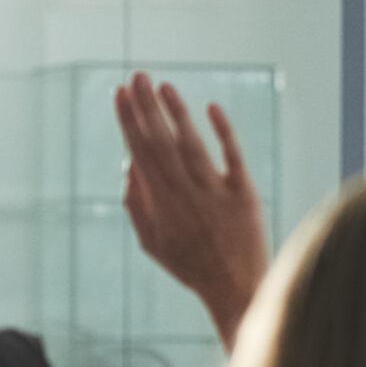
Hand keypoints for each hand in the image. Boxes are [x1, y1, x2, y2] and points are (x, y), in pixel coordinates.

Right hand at [115, 72, 269, 347]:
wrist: (237, 289)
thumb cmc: (191, 265)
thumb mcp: (152, 241)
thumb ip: (137, 203)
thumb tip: (128, 162)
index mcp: (161, 205)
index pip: (140, 154)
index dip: (129, 122)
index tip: (119, 94)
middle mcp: (186, 196)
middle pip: (162, 145)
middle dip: (146, 109)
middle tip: (136, 76)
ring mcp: (216, 194)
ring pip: (192, 147)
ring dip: (176, 114)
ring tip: (163, 85)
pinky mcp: (245, 196)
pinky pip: (233, 159)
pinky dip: (223, 133)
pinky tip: (211, 108)